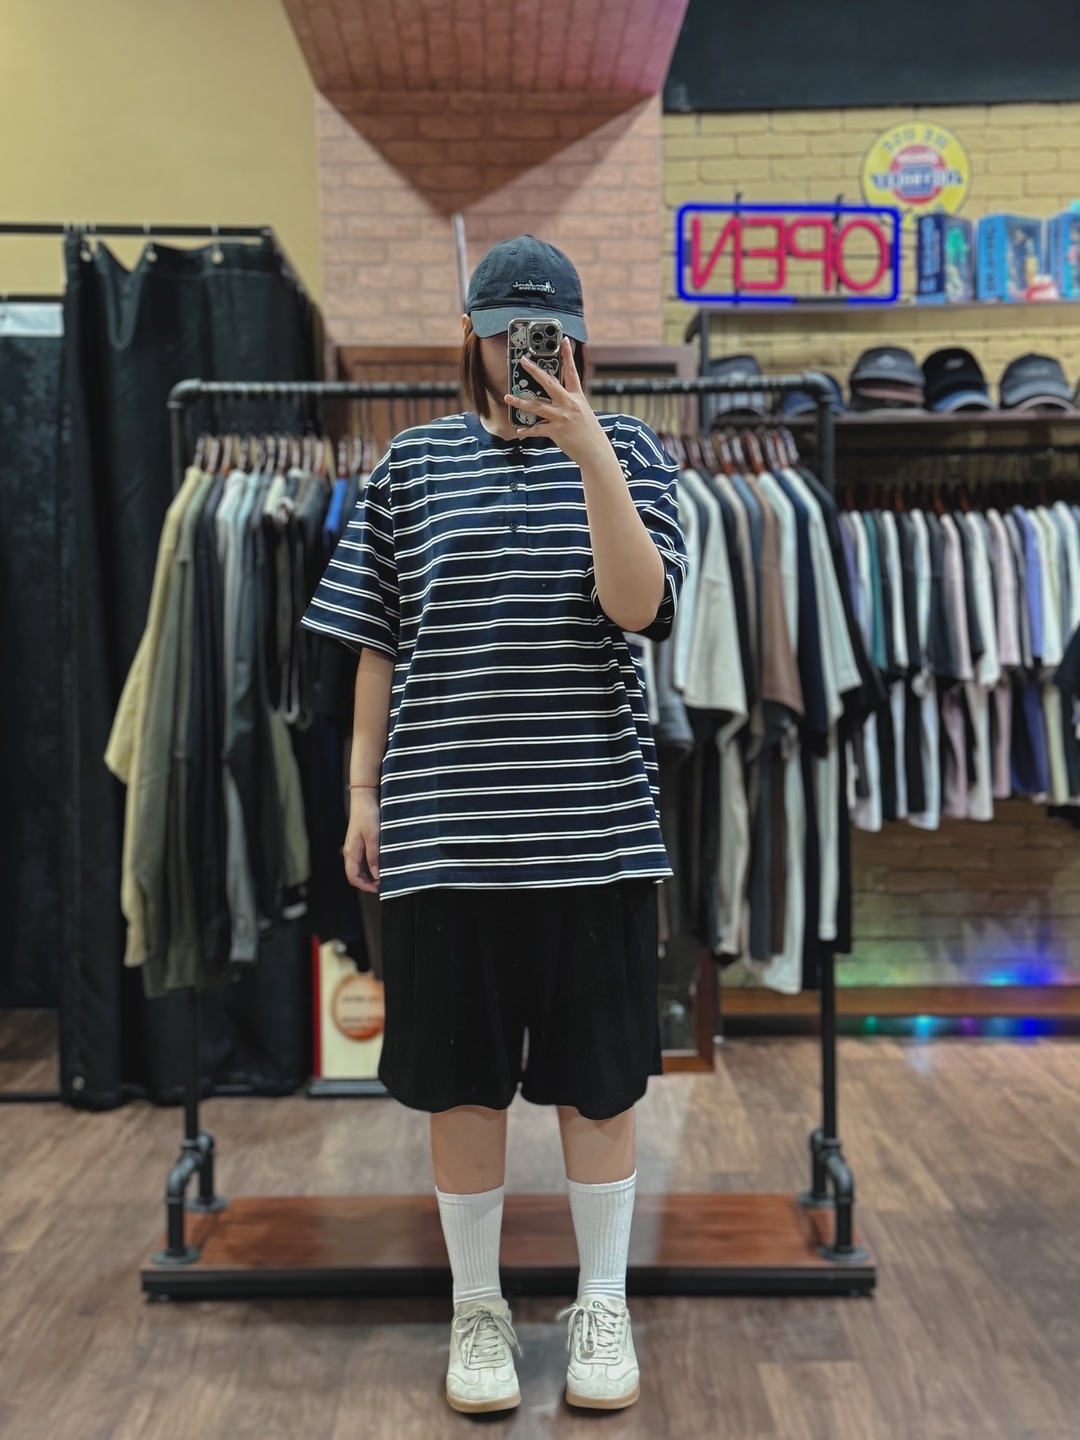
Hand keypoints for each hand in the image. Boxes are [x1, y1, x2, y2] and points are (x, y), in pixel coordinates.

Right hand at [343, 790, 379, 892]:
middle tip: (384, 884)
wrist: (365, 797)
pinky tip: (382, 864)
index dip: (365, 886)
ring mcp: (354, 846)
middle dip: (368, 882)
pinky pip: (363, 859)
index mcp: (351, 852)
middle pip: (355, 874)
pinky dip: (371, 865)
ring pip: (360, 867)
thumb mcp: (374, 837)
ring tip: (385, 876)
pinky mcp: (359, 841)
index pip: (353, 877)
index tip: (379, 889)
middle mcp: (350, 851)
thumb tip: (376, 875)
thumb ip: (374, 856)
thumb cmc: (368, 815)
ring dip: (370, 874)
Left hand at [505, 336, 608, 466]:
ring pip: (537, 406)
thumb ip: (570, 402)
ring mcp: (562, 417)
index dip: (568, 355)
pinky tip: (520, 431)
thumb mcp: (583, 411)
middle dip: (534, 371)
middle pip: (549, 383)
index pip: (572, 372)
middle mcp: (569, 404)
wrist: (595, 451)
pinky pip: (537, 429)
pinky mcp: (556, 431)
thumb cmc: (589, 432)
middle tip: (523, 361)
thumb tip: (557, 397)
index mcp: (577, 397)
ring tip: (509, 398)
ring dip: (520, 402)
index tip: (564, 341)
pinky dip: (528, 430)